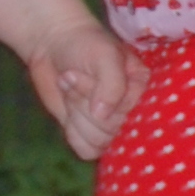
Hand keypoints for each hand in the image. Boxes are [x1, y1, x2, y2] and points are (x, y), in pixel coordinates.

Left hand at [26, 20, 148, 159]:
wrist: (53, 45)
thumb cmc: (84, 45)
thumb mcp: (104, 56)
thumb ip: (112, 85)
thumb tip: (103, 116)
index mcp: (141, 90)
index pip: (126, 112)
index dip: (99, 97)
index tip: (83, 73)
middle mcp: (130, 111)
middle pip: (111, 129)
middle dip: (83, 103)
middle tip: (72, 76)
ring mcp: (110, 125)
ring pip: (98, 142)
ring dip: (76, 114)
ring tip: (70, 88)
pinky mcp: (91, 134)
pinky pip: (87, 150)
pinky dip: (73, 132)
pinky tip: (69, 109)